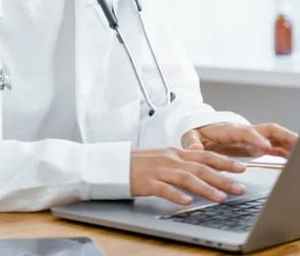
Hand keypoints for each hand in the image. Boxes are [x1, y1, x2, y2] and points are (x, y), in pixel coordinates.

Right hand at [130, 147, 245, 204]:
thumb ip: (182, 164)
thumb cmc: (139, 163)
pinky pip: (164, 189)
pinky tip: (187, 202)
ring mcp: (159, 170)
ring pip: (186, 178)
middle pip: (200, 168)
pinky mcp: (147, 182)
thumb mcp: (163, 158)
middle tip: (240, 187)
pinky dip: (176, 196)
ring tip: (221, 198)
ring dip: (206, 188)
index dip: (224, 161)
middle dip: (223, 177)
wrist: (113, 162)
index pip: (205, 155)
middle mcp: (170, 159)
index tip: (241, 168)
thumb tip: (202, 172)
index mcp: (175, 153)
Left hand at [182, 122, 297, 157]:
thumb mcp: (190, 136)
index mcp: (230, 129)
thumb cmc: (198, 132)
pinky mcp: (257, 145)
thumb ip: (191, 142)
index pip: (246, 132)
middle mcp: (245, 131)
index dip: (256, 138)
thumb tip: (194, 149)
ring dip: (290, 141)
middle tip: (297, 145)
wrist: (202, 129)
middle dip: (284, 135)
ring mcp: (254, 137)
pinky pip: (276, 146)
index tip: (265, 147)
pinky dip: (287, 150)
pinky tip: (295, 158)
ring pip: (276, 136)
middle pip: (269, 129)